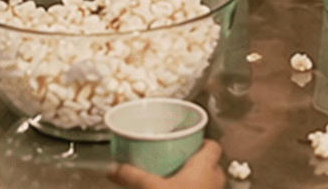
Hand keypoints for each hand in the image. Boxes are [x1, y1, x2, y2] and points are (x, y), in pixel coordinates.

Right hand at [106, 139, 224, 188]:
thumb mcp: (150, 188)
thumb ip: (132, 176)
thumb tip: (113, 168)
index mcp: (206, 165)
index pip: (212, 145)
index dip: (200, 142)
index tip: (185, 143)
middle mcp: (215, 179)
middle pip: (210, 164)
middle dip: (194, 164)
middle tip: (175, 164)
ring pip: (207, 182)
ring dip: (194, 182)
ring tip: (174, 183)